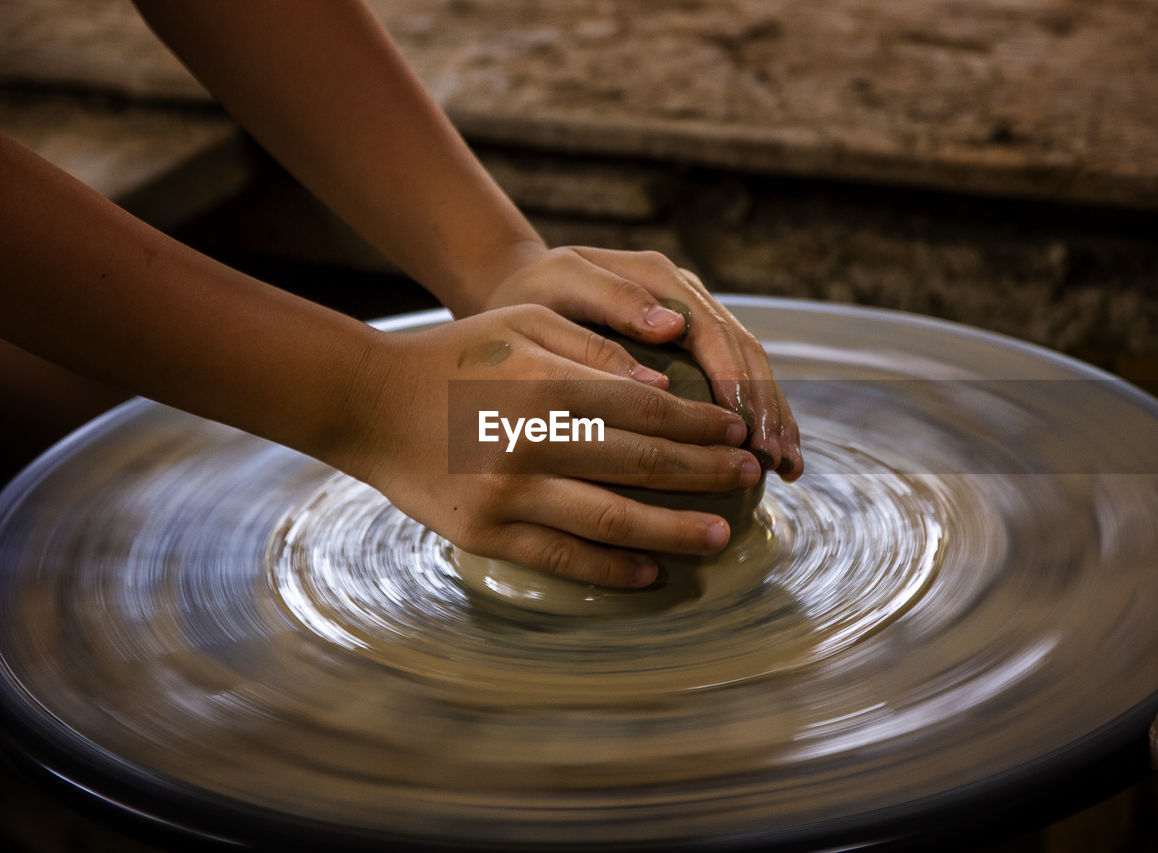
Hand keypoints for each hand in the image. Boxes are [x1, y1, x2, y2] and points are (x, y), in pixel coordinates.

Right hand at [337, 305, 758, 587]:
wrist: (367, 404)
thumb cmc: (454, 357)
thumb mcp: (523, 325)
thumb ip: (594, 347)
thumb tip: (664, 382)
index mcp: (548, 383)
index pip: (647, 407)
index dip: (701, 423)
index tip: (736, 431)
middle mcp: (532, 441)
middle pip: (642, 462)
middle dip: (706, 472)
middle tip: (747, 478)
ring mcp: (508, 494)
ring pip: (613, 518)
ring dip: (676, 528)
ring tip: (720, 535)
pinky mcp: (486, 535)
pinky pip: (565, 557)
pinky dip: (614, 567)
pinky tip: (653, 570)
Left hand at [476, 246, 803, 479]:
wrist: (515, 290)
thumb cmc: (529, 295)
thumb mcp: (560, 285)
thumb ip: (611, 298)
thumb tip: (674, 326)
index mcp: (660, 281)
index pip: (715, 335)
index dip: (738, 385)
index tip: (747, 435)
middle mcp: (685, 296)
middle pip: (743, 354)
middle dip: (766, 409)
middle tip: (779, 462)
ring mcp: (691, 320)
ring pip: (747, 368)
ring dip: (770, 417)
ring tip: (787, 467)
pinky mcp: (687, 347)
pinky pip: (730, 381)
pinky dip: (752, 417)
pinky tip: (766, 457)